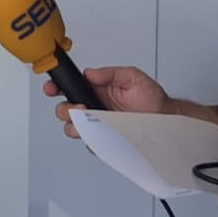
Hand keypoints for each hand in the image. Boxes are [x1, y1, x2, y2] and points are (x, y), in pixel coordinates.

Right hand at [44, 66, 169, 138]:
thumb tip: (90, 73)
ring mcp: (97, 125)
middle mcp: (93, 107)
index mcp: (96, 89)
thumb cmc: (151, 99)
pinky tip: (99, 133)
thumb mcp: (132, 77)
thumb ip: (111, 74)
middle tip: (77, 108)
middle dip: (65, 109)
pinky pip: (90, 143)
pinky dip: (90, 139)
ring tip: (87, 121)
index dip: (57, 87)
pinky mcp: (103, 140)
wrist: (165, 121)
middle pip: (65, 110)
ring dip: (75, 125)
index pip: (70, 87)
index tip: (52, 88)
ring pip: (73, 128)